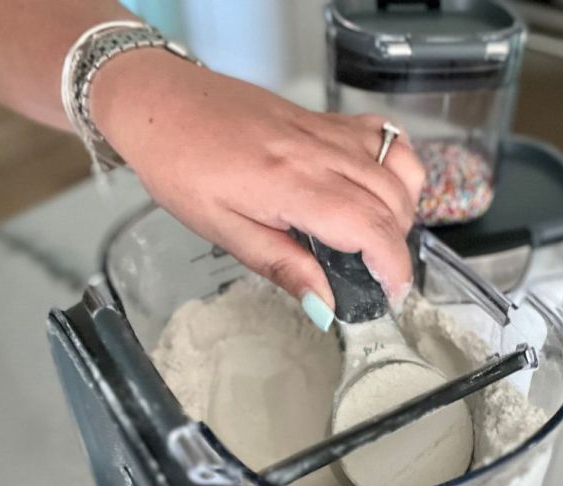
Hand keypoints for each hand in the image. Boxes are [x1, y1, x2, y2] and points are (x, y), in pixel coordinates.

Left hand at [90, 50, 424, 325]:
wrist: (160, 101)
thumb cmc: (181, 166)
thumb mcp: (221, 231)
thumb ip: (281, 266)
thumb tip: (324, 306)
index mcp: (292, 186)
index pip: (370, 228)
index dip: (393, 267)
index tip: (391, 294)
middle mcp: (320, 153)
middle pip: (392, 203)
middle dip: (397, 247)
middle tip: (374, 274)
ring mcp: (327, 131)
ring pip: (398, 169)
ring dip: (402, 211)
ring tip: (376, 236)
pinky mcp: (326, 119)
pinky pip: (385, 137)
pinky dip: (397, 166)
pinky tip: (379, 188)